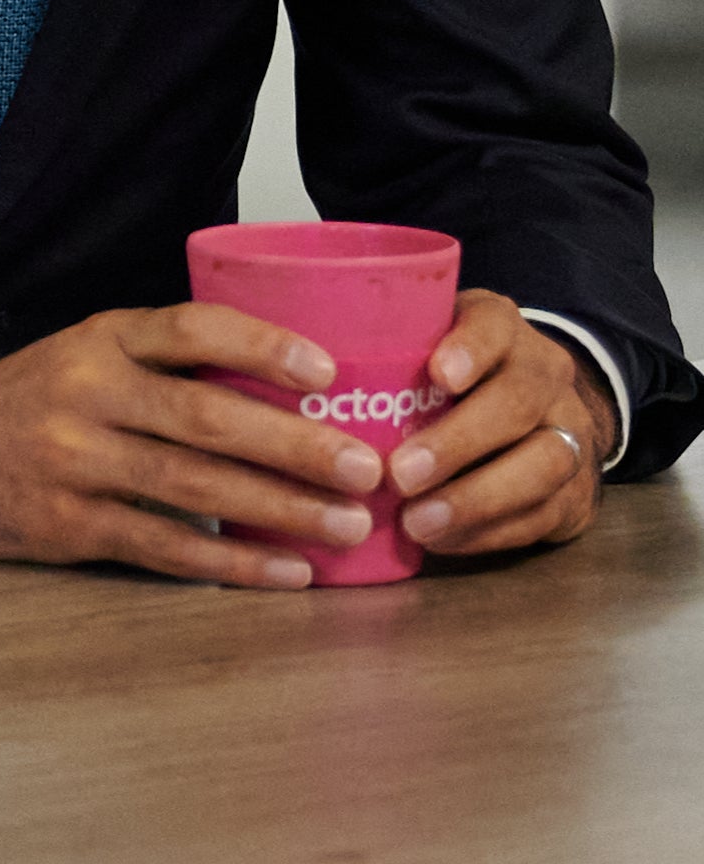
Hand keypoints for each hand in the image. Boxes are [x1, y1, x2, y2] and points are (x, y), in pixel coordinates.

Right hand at [0, 304, 396, 589]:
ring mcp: (71, 460)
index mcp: (98, 341)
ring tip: (347, 525)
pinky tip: (286, 572)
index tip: (328, 371)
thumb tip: (292, 396)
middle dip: (296, 445)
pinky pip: (163, 545)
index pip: (190, 329)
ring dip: (281, 510)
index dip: (262, 346)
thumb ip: (164, 367)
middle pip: (206, 417)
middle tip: (367, 467)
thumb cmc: (26, 403)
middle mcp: (84, 393)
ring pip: (194, 486)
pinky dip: (232, 561)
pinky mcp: (63, 523)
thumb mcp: (83, 357)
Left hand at [386, 289, 611, 560]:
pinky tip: (442, 540)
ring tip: (417, 523)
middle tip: (400, 474)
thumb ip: (377, 352)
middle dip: (458, 442)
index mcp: (501, 330)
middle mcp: (545, 376)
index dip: (471, 348)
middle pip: (518, 402)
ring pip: (544, 463)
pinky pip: (543, 515)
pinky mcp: (576, 493)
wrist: (536, 417)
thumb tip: (287, 372)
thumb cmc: (443, 380)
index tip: (438, 375)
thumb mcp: (418, 347)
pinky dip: (489, 531)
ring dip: (476, 498)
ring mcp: (571, 433)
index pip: (494, 324)